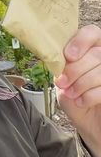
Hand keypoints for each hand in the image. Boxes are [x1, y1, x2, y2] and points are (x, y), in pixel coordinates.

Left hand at [54, 25, 100, 156]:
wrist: (88, 124)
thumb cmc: (75, 97)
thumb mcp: (63, 80)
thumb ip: (62, 66)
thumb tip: (60, 57)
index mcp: (91, 48)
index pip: (91, 33)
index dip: (80, 41)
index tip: (68, 56)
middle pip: (96, 53)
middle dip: (75, 69)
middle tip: (62, 82)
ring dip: (82, 84)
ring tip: (71, 94)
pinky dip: (90, 96)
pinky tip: (82, 102)